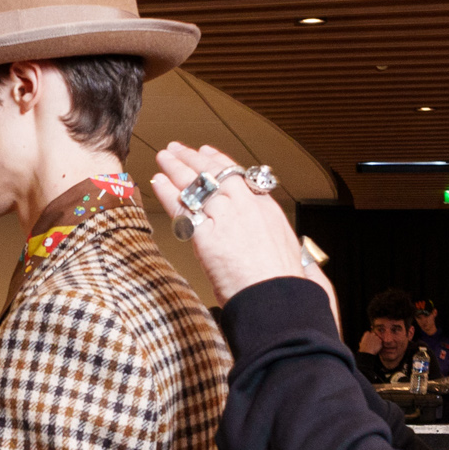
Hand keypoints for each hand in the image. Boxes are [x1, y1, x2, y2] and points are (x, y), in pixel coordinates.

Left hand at [148, 142, 312, 305]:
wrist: (278, 300)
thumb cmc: (284, 284)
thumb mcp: (290, 252)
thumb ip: (277, 243)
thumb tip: (284, 249)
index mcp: (266, 209)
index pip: (239, 174)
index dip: (220, 161)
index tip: (208, 152)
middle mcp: (245, 206)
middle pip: (214, 173)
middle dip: (192, 158)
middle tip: (178, 149)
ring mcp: (225, 218)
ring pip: (196, 183)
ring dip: (176, 167)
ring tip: (163, 157)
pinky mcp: (206, 235)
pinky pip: (182, 207)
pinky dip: (167, 192)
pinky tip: (157, 182)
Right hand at [357, 330, 381, 354]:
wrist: (368, 353)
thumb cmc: (363, 349)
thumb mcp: (361, 344)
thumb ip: (363, 341)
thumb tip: (361, 342)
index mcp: (367, 333)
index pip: (368, 333)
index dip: (368, 337)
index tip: (368, 340)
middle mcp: (372, 334)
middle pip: (374, 335)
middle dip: (373, 338)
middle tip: (372, 344)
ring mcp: (377, 337)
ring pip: (377, 338)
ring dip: (376, 341)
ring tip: (374, 347)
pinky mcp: (380, 341)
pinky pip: (380, 342)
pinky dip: (379, 345)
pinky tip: (376, 348)